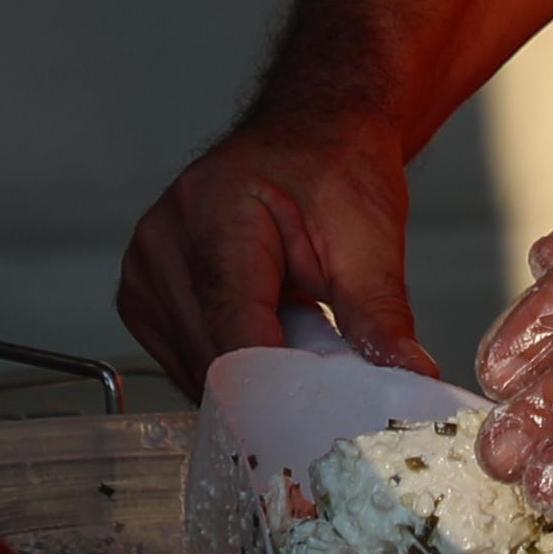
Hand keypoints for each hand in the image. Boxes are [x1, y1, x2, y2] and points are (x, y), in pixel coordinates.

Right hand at [115, 112, 433, 389]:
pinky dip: (226, 367)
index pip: (233, 330)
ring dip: (247, 379)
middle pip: (211, 360)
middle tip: (326, 383)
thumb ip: (380, 312)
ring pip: (194, 371)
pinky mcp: (143, 295)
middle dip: (271, 387)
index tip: (322, 420)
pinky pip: (181, 361)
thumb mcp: (370, 235)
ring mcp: (145, 269)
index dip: (278, 387)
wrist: (312, 134)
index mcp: (214, 212)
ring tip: (294, 340)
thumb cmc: (335, 169)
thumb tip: (409, 374)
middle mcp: (165, 239)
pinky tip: (263, 337)